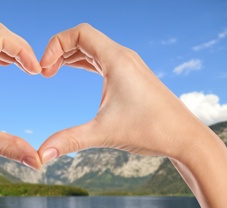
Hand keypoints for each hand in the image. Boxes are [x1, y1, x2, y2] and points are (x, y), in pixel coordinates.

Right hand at [37, 24, 226, 207]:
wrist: (185, 138)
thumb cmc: (151, 131)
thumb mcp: (104, 133)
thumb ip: (70, 140)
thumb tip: (41, 155)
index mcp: (117, 60)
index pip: (79, 33)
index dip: (55, 45)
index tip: (44, 70)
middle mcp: (123, 57)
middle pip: (83, 38)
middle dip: (59, 51)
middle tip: (44, 73)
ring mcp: (128, 66)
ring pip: (92, 48)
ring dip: (69, 56)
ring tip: (51, 72)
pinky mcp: (130, 76)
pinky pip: (100, 59)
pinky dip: (82, 62)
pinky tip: (72, 71)